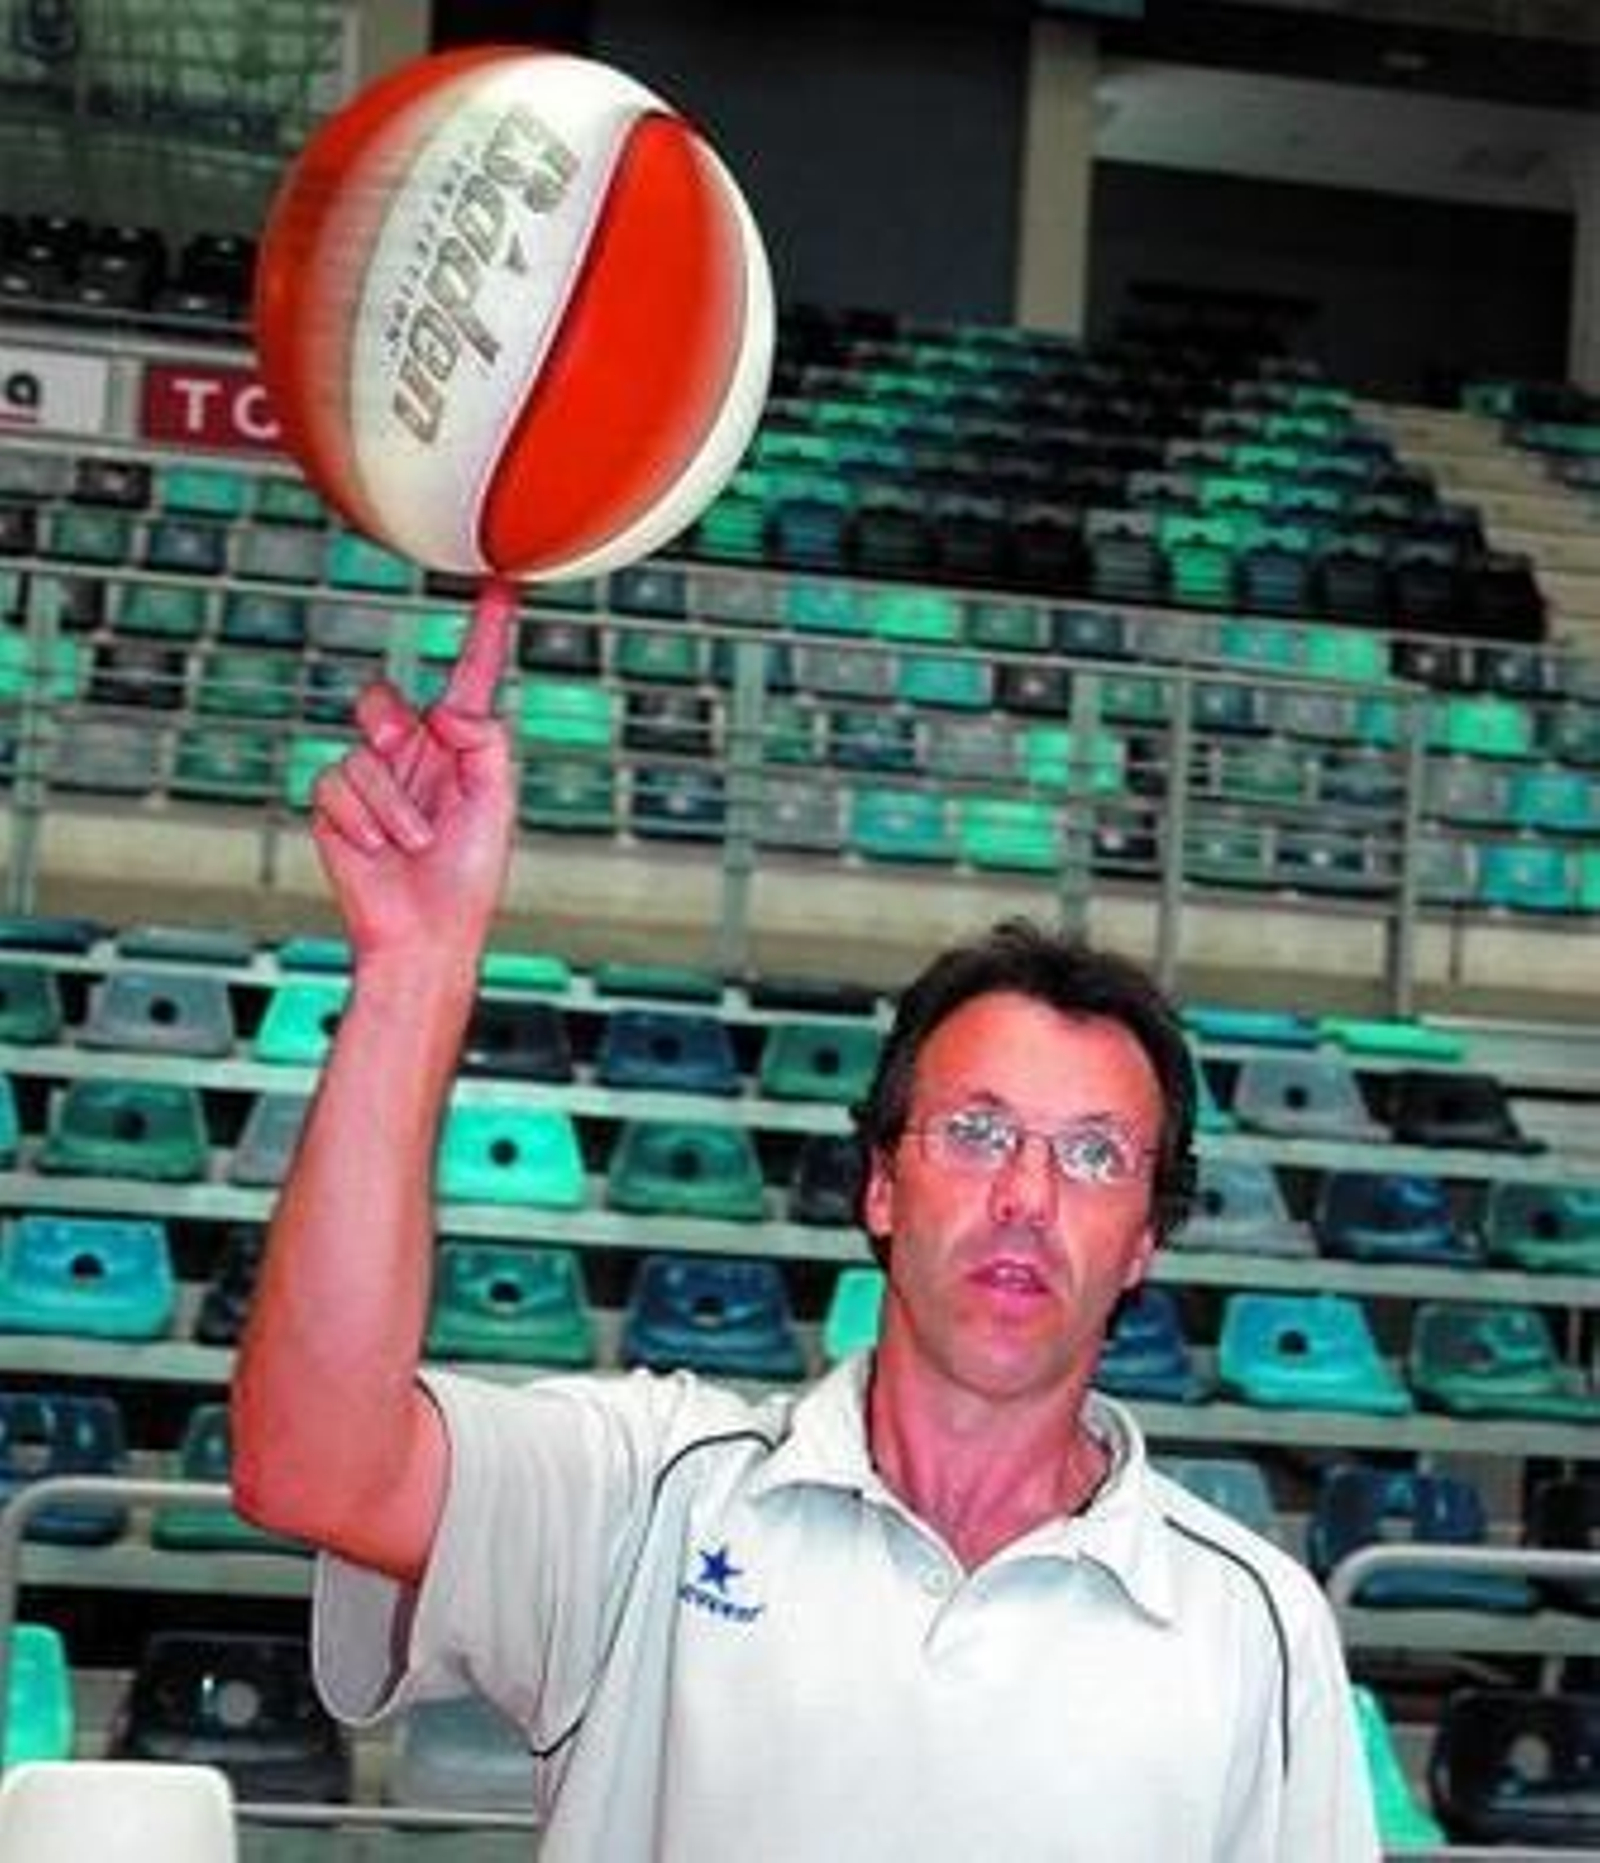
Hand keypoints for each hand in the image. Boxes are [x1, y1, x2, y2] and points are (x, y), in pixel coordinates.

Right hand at [309, 586, 516, 967]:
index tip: (502, 585)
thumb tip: (447, 709)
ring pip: (364, 751)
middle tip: (411, 758)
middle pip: (386, 701)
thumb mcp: (496, 803)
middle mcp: (416, 754)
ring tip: (414, 841)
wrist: (425, 932)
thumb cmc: (468, 875)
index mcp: (463, 747)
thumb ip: (487, 743)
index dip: (485, 631)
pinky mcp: (337, 806)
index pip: (472, 676)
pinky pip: (336, 782)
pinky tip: (378, 847)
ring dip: (394, 803)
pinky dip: (362, 817)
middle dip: (393, 727)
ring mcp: (373, 779)